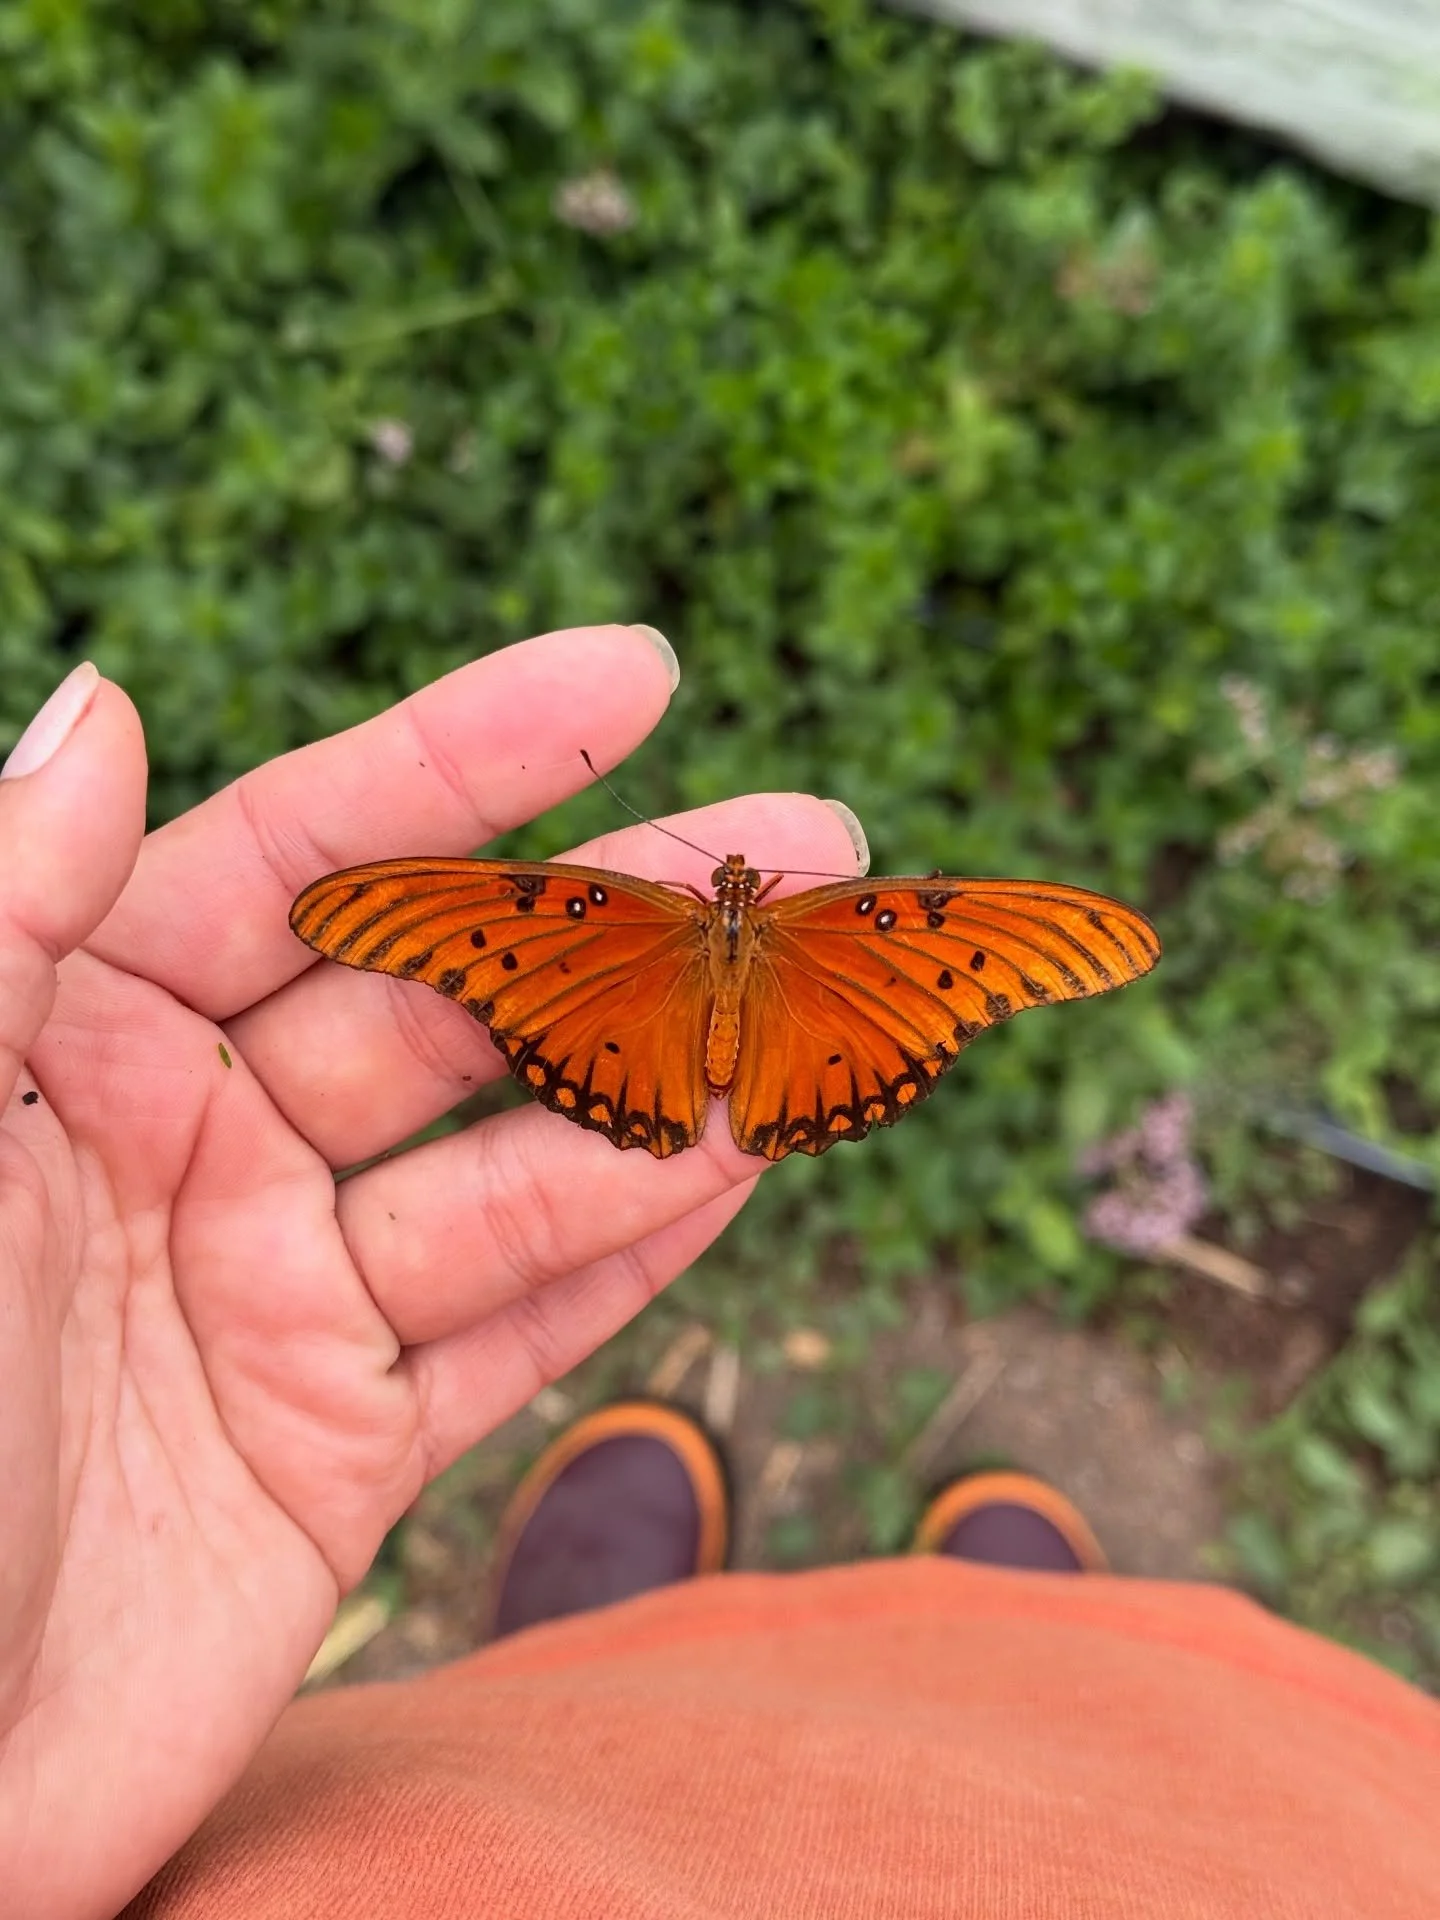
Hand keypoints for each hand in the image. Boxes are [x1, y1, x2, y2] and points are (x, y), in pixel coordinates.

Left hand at [0, 626, 861, 1919]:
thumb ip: (0, 921)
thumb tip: (105, 700)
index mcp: (76, 1036)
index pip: (308, 854)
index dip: (471, 756)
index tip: (638, 675)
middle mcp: (193, 1143)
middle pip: (457, 1000)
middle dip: (632, 917)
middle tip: (815, 843)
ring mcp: (280, 1291)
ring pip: (513, 1161)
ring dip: (669, 1086)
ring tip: (819, 1009)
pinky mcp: (339, 1441)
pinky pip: (511, 1325)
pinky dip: (631, 1254)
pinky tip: (742, 1162)